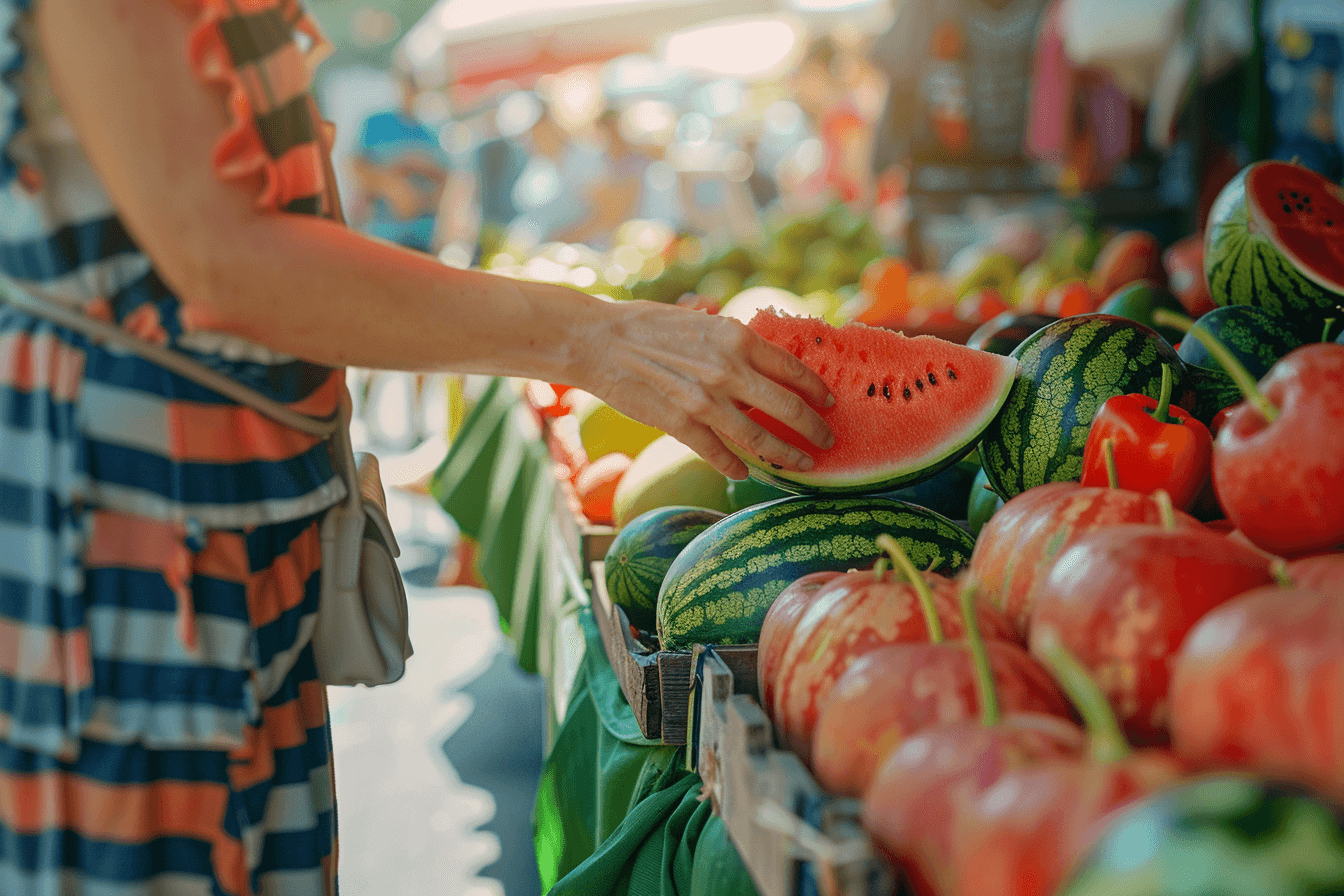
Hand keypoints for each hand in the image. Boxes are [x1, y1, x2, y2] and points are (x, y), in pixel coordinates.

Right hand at [578, 301, 834, 479]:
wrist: (598, 341)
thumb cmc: (644, 324)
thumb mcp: (695, 317)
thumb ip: (723, 330)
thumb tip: (738, 330)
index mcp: (736, 337)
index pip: (792, 368)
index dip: (816, 389)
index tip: (829, 402)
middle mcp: (728, 370)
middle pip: (788, 408)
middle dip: (814, 429)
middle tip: (826, 441)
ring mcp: (705, 401)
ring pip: (760, 439)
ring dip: (786, 456)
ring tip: (802, 465)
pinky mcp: (680, 424)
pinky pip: (718, 453)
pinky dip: (735, 466)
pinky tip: (745, 472)